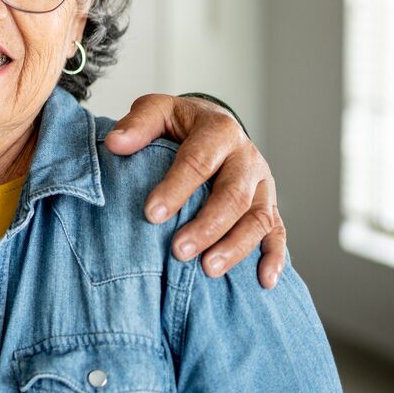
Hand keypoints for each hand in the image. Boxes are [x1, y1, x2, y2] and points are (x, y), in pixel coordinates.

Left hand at [104, 94, 286, 288]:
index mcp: (219, 130)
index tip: (152, 214)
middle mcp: (247, 158)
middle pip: (233, 195)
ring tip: (208, 270)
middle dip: (207, 226)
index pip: (198, 161)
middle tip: (179, 251)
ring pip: (259, 218)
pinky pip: (278, 232)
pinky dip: (275, 257)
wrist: (214, 125)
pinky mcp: (270, 205)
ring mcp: (263, 184)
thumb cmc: (179, 123)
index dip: (176, 189)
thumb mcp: (158, 111)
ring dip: (235, 246)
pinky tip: (263, 281)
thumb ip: (138, 125)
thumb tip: (115, 144)